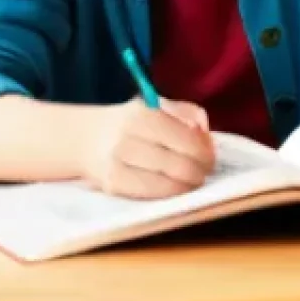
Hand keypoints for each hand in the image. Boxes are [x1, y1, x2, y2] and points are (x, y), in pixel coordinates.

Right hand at [80, 98, 215, 198]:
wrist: (88, 138)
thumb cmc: (134, 121)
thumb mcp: (160, 106)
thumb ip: (189, 113)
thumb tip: (205, 133)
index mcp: (144, 114)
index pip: (188, 140)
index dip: (206, 153)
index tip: (211, 158)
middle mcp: (128, 138)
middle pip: (179, 165)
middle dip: (199, 172)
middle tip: (205, 172)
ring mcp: (117, 163)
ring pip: (166, 183)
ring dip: (186, 186)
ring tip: (193, 181)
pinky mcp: (112, 184)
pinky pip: (149, 193)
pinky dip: (168, 193)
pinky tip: (174, 188)